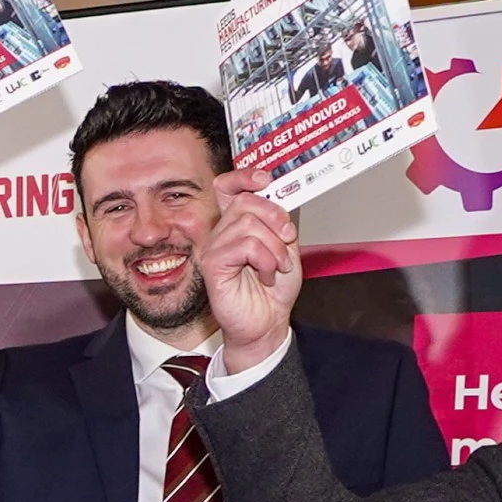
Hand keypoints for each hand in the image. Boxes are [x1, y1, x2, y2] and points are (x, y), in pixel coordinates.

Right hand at [198, 169, 301, 373]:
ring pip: (247, 224)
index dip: (243, 177)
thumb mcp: (285, 247)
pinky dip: (265, 258)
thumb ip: (279, 222)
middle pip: (245, 202)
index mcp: (236, 225)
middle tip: (287, 239)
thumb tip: (280, 198)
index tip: (265, 180)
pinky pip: (244, 245)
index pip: (227, 187)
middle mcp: (221, 233)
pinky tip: (266, 274)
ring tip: (277, 266)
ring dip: (274, 246)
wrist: (267, 324)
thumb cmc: (272, 290)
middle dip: (275, 217)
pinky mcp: (213, 266)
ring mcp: (214, 249)